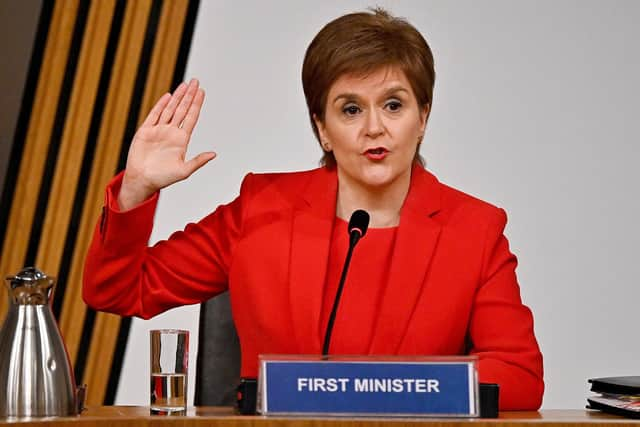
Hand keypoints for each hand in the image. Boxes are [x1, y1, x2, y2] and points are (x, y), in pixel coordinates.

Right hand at [118, 79, 215, 209]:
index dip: (196, 104)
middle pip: (182, 109)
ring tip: (184, 85)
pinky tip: (168, 96)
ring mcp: (159, 130)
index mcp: (181, 140)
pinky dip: (161, 105)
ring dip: (177, 97)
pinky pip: (154, 115)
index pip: (191, 118)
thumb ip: (198, 161)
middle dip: (189, 96)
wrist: (143, 180)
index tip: (202, 92)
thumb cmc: (163, 178)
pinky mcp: (146, 131)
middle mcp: (171, 132)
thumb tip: (214, 154)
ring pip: (170, 109)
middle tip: (195, 81)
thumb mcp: (184, 170)